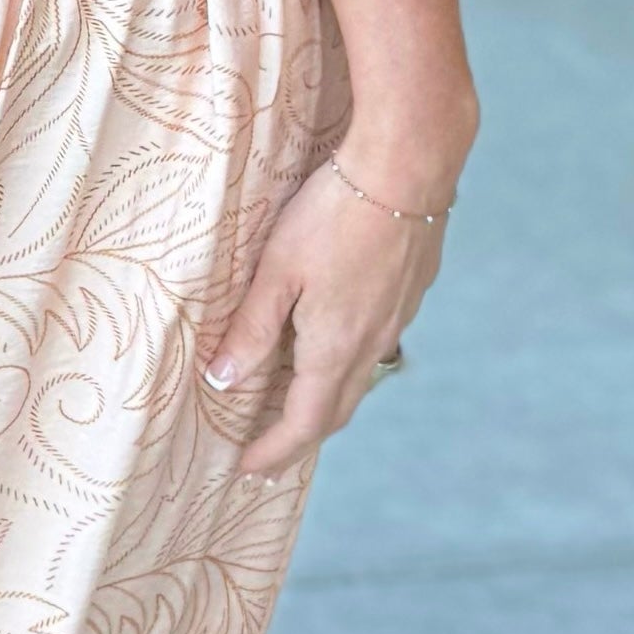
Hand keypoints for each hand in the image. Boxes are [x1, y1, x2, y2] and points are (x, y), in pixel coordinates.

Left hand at [207, 152, 448, 480]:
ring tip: (299, 406)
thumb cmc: (334, 213)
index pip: (304, 422)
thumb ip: (251, 328)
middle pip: (336, 409)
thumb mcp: (277, 270)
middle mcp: (373, 341)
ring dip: (327, 400)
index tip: (250, 470)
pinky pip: (378, 342)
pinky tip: (336, 341)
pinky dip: (349, 361)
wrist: (409, 163)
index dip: (276, 451)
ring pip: (360, 376)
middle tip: (272, 455)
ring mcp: (398, 316)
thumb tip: (222, 381)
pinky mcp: (411, 288)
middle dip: (301, 437)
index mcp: (336, 346)